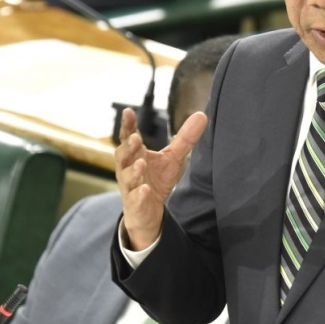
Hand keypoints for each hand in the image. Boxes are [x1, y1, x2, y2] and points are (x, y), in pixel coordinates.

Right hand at [115, 107, 206, 249]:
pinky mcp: (135, 204)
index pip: (129, 136)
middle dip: (128, 146)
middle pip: (123, 155)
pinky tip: (145, 189)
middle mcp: (128, 168)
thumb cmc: (156, 180)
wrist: (147, 212)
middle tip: (136, 138)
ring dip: (134, 170)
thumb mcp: (173, 158)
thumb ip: (184, 138)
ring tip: (142, 163)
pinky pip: (135, 198)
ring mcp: (130, 186)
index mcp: (135, 154)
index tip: (128, 112)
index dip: (127, 125)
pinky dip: (140, 194)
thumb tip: (201, 115)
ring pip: (128, 177)